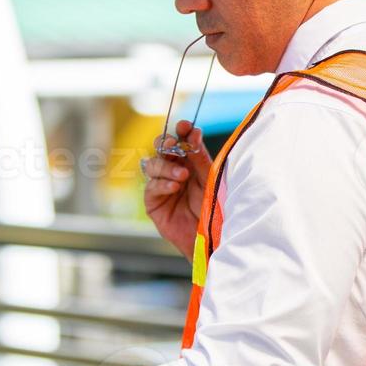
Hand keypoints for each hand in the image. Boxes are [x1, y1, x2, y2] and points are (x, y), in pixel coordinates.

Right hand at [142, 119, 212, 255]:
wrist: (212, 239)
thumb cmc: (214, 210)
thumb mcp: (209, 180)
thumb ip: (200, 158)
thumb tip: (194, 133)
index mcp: (189, 163)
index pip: (181, 141)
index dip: (181, 131)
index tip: (186, 126)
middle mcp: (173, 171)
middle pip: (161, 149)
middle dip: (166, 143)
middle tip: (173, 144)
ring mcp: (162, 187)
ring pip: (152, 165)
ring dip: (166, 166)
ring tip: (183, 175)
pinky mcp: (153, 204)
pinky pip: (151, 187)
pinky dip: (162, 184)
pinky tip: (174, 187)